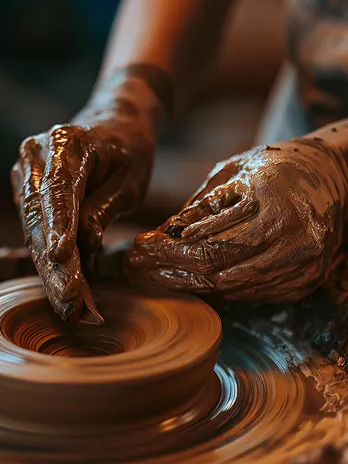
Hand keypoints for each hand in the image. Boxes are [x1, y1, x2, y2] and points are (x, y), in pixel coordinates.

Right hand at [11, 68, 162, 320]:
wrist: (112, 122)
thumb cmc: (129, 149)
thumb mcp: (131, 178)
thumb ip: (105, 208)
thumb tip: (82, 246)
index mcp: (65, 143)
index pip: (58, 191)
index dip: (58, 227)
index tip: (60, 258)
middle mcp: (34, 155)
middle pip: (40, 219)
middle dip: (55, 266)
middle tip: (72, 306)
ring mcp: (24, 174)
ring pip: (32, 232)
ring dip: (50, 273)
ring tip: (70, 309)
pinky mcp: (23, 192)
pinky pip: (33, 232)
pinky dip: (49, 263)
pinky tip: (64, 291)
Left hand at [126, 138, 347, 302]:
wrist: (334, 179)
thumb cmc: (275, 170)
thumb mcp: (233, 173)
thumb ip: (199, 206)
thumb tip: (159, 237)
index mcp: (269, 200)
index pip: (204, 241)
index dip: (164, 252)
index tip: (136, 252)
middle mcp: (289, 236)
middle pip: (215, 270)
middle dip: (168, 273)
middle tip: (136, 270)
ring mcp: (299, 264)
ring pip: (229, 288)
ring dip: (187, 285)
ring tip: (154, 277)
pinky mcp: (302, 282)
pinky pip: (248, 294)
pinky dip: (217, 288)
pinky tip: (192, 280)